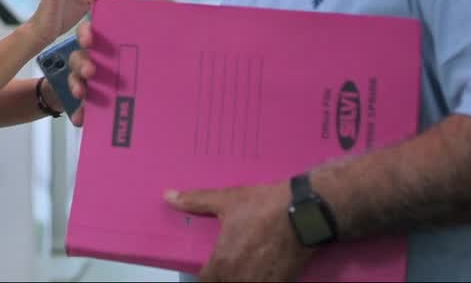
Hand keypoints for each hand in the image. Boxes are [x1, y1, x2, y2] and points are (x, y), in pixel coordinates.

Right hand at [67, 0, 167, 126]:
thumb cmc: (143, 62)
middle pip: (79, 57)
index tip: (90, 38)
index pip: (90, 32)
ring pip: (76, 80)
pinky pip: (81, 109)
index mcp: (106, 44)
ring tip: (83, 94)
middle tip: (92, 71)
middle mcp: (94, 61)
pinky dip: (80, 114)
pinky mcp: (90, 104)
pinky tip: (82, 120)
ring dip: (77, 85)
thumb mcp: (151, 41)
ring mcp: (90, 83)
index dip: (86, 33)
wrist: (146, 100)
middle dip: (82, 62)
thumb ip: (155, 17)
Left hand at [163, 181, 313, 282]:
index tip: (208, 271)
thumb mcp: (226, 200)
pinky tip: (261, 273)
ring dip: (239, 280)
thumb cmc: (261, 205)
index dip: (205, 278)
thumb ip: (195, 201)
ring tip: (243, 270)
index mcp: (221, 263)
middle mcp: (239, 279)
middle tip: (225, 269)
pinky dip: (261, 281)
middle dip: (222, 279)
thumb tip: (168, 196)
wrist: (303, 212)